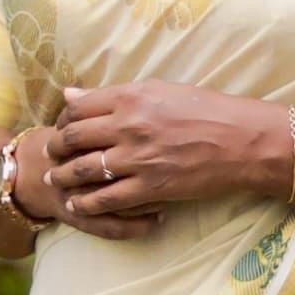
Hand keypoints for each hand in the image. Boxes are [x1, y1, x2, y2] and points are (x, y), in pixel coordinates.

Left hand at [43, 83, 288, 230]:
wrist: (243, 141)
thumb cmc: (207, 110)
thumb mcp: (160, 90)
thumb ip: (114, 95)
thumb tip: (70, 95)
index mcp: (131, 97)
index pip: (78, 107)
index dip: (64, 119)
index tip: (63, 127)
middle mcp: (129, 125)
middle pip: (73, 138)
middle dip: (56, 148)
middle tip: (51, 155)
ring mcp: (138, 158)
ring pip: (83, 169)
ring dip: (64, 176)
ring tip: (56, 180)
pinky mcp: (150, 186)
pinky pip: (106, 198)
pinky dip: (86, 203)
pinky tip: (77, 204)